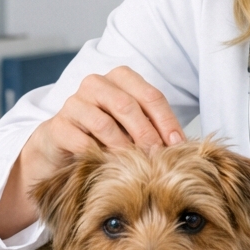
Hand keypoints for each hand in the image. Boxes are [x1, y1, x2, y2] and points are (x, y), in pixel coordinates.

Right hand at [0, 67, 183, 238]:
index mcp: (121, 79)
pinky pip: (80, 140)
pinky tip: (109, 170)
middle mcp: (96, 85)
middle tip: (159, 158)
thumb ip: (158, 131)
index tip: (180, 145)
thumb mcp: (135, 130)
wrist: (61, 153)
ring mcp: (74, 104)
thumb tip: (193, 148)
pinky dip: (98, 156)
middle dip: (147, 134)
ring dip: (123, 147)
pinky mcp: (57, 127)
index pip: (150, 95)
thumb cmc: (106, 139)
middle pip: (128, 106)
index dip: (167, 121)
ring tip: (136, 167)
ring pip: (103, 122)